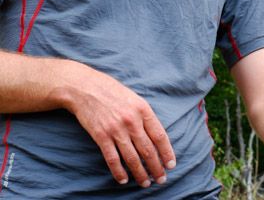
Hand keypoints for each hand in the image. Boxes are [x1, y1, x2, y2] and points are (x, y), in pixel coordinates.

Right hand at [63, 63, 174, 187]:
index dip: (167, 153)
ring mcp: (116, 129)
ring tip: (146, 183)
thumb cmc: (113, 93)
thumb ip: (146, 117)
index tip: (171, 165)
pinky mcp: (101, 136)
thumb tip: (157, 137)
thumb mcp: (135, 99)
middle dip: (156, 167)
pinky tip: (124, 180)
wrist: (85, 88)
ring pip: (132, 157)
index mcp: (144, 110)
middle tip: (161, 179)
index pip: (160, 136)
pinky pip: (112, 158)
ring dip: (140, 173)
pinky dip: (119, 171)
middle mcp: (132, 121)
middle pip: (148, 150)